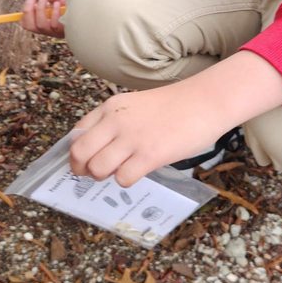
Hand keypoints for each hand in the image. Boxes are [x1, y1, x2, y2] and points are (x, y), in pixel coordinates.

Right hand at [21, 0, 68, 36]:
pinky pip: (54, 25)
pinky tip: (60, 4)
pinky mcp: (64, 32)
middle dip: (28, 10)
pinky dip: (54, 12)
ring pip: (41, 25)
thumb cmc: (72, 3)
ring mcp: (56, 32)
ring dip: (41, 9)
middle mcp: (48, 29)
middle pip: (30, 26)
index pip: (27, 24)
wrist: (87, 9)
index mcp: (43, 22)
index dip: (25, 12)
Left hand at [69, 80, 225, 186]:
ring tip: (119, 171)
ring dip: (104, 176)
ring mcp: (132, 138)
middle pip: (80, 153)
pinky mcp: (150, 155)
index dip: (77, 152)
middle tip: (94, 174)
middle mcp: (116, 121)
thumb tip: (98, 150)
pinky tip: (138, 172)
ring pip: (97, 168)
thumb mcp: (135, 106)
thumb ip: (115, 123)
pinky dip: (126, 180)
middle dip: (82, 169)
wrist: (205, 102)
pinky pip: (123, 178)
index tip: (84, 161)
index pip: (77, 133)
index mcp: (110, 107)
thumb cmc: (173, 106)